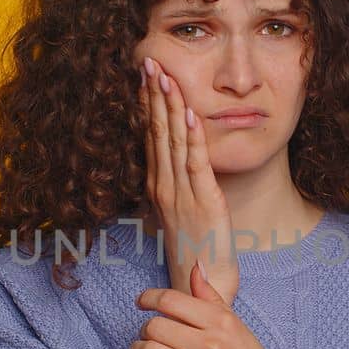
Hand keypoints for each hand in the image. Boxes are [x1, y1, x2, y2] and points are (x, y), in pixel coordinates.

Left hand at [129, 260, 328, 348]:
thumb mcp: (240, 330)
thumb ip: (214, 300)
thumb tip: (196, 266)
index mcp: (223, 324)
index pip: (171, 300)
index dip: (148, 298)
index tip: (142, 302)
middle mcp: (212, 346)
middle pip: (155, 326)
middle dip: (144, 330)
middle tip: (148, 337)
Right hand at [138, 55, 239, 302]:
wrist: (199, 287)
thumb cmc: (193, 251)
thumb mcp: (179, 213)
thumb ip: (175, 186)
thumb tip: (173, 162)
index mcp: (159, 186)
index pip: (151, 136)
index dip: (148, 104)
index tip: (144, 74)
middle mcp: (165, 187)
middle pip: (157, 132)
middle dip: (153, 95)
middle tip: (147, 60)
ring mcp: (183, 194)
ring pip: (173, 142)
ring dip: (169, 107)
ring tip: (164, 76)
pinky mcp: (205, 203)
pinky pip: (197, 164)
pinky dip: (193, 138)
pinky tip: (189, 114)